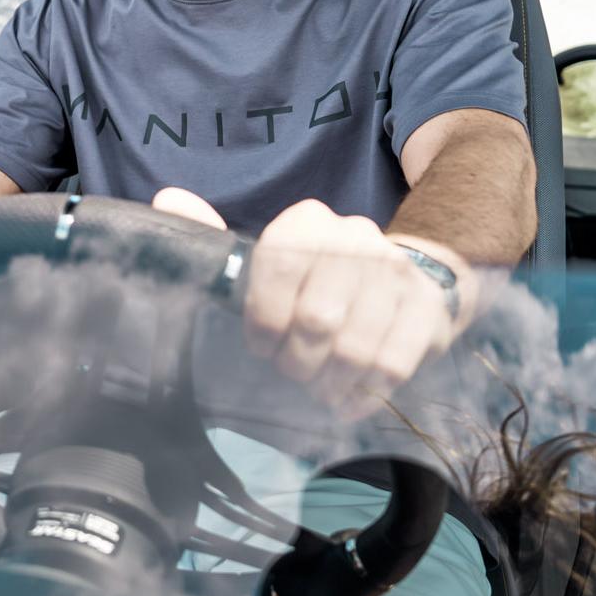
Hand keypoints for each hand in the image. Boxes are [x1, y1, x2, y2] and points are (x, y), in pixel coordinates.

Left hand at [151, 189, 463, 418]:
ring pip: (354, 348)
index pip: (278, 267)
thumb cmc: (317, 281)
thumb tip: (167, 198)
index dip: (263, 321)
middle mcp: (356, 238)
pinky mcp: (429, 309)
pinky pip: (391, 366)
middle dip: (297, 361)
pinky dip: (363, 393)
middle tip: (293, 371)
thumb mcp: (264, 258)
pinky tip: (348, 397)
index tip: (260, 346)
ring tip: (319, 388)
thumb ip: (212, 235)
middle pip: (318, 318)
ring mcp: (398, 273)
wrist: (409, 279)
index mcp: (308, 222)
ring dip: (329, 382)